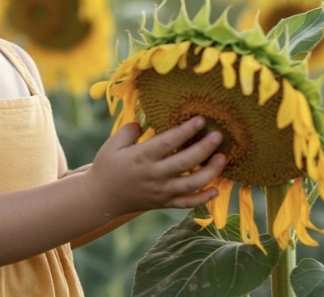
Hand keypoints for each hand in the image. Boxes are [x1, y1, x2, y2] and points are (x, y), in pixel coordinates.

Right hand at [86, 117, 225, 216]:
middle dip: (205, 148)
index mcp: (141, 157)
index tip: (200, 119)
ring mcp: (161, 192)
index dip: (186, 131)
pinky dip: (203, 198)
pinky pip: (187, 203)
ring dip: (211, 172)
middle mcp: (154, 175)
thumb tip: (144, 121)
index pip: (168, 142)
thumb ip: (129, 131)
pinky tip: (216, 189)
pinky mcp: (164, 203)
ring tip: (222, 158)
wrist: (101, 197)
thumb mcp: (112, 144)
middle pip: (185, 162)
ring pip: (192, 184)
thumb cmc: (107, 166)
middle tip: (218, 135)